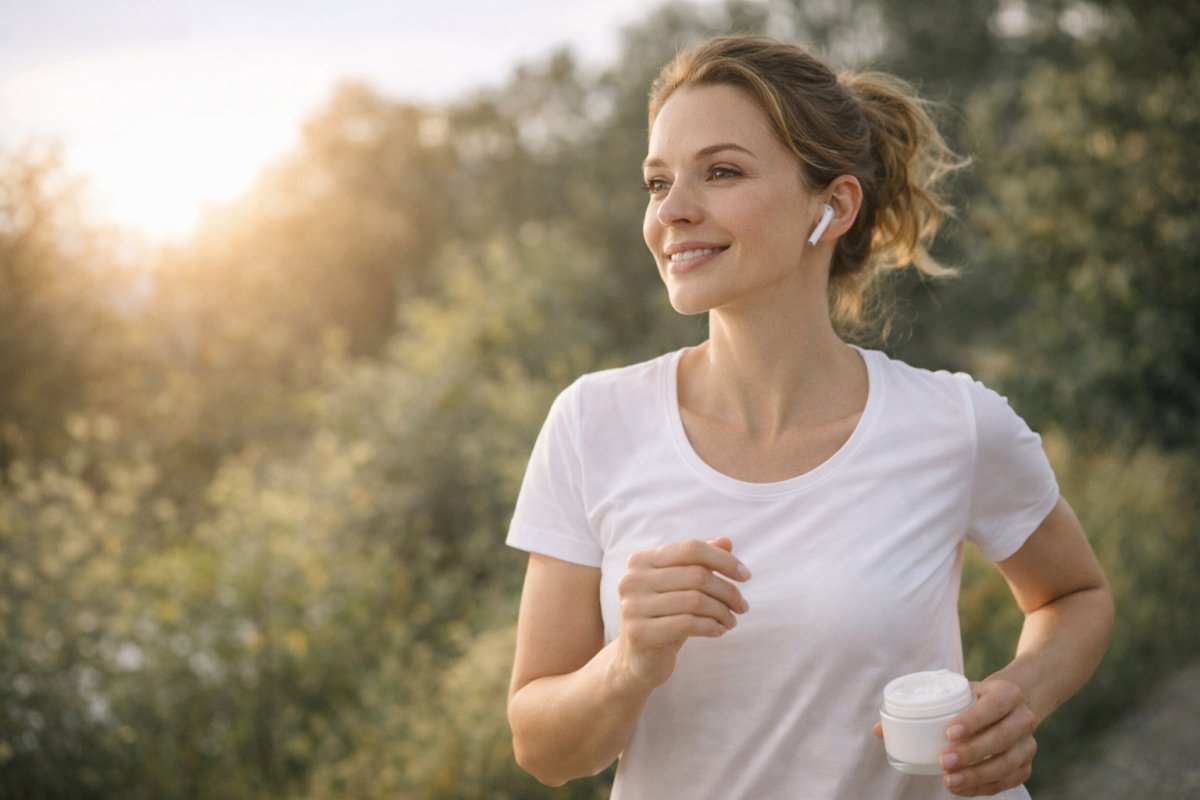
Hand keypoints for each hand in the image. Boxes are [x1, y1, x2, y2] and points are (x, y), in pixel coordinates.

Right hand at [615, 537, 750, 687]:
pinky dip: (711, 627)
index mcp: (641, 560)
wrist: (637, 659)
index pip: (691, 548)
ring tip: (731, 621)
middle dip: (728, 591)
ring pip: (696, 600)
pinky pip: (688, 623)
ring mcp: (633, 606)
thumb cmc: (664, 616)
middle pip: (697, 575)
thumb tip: (727, 541)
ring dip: (722, 612)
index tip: (746, 576)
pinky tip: (719, 631)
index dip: (723, 560)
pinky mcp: (639, 633)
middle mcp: (632, 579)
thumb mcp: (681, 587)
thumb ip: (699, 562)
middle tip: (743, 606)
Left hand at [938, 678, 1037, 795]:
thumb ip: (941, 703)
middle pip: (1002, 738)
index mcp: (1009, 694)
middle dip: (971, 752)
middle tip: (944, 761)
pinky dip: (983, 787)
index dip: (973, 720)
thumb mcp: (964, 691)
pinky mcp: (1026, 765)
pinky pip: (1008, 781)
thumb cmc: (977, 699)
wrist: (1009, 708)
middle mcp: (1024, 718)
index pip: (995, 706)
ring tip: (950, 780)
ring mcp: (1028, 744)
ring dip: (977, 775)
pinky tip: (961, 788)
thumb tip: (891, 726)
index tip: (949, 733)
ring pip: (1007, 764)